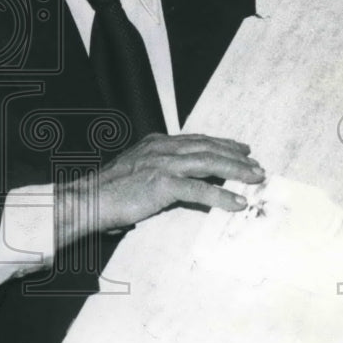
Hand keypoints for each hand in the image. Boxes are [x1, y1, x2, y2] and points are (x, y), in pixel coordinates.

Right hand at [59, 133, 265, 244]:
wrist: (85, 201)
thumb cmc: (108, 192)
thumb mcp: (138, 170)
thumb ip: (160, 170)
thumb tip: (181, 183)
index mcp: (158, 143)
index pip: (198, 140)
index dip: (223, 144)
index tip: (241, 149)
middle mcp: (164, 148)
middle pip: (210, 148)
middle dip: (237, 156)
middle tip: (256, 165)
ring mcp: (164, 164)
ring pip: (211, 164)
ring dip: (237, 171)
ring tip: (256, 178)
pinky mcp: (163, 184)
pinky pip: (200, 191)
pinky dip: (222, 196)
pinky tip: (237, 202)